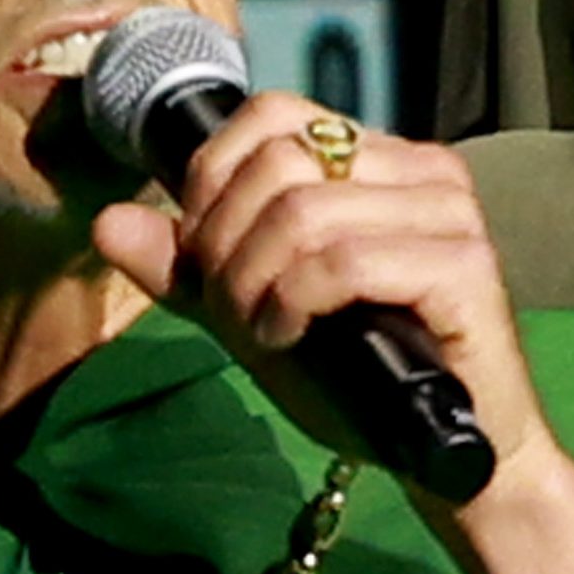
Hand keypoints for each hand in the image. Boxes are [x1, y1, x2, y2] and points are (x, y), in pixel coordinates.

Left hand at [94, 103, 573, 573]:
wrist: (446, 458)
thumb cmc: (361, 381)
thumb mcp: (254, 316)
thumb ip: (188, 269)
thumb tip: (108, 220)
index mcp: (378, 159)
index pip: (270, 115)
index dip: (213, 181)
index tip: (210, 256)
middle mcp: (421, 168)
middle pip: (277, 162)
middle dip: (226, 242)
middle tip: (234, 307)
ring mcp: (448, 212)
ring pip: (303, 212)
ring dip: (255, 280)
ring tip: (264, 329)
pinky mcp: (464, 264)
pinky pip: (344, 261)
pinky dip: (295, 301)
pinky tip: (291, 335)